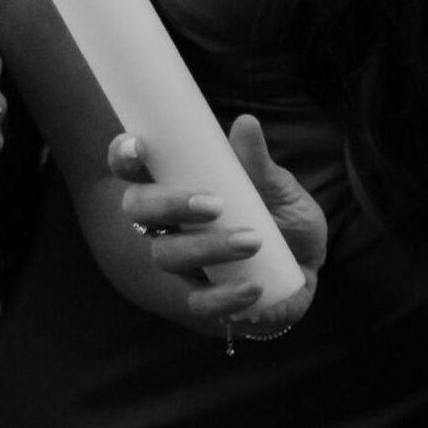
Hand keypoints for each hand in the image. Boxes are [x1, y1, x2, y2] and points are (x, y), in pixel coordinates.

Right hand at [109, 114, 325, 333]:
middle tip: (214, 204)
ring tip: (252, 241)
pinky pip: (196, 304)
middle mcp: (165, 225)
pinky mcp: (199, 302)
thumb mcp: (274, 185)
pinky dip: (224, 297)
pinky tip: (253, 287)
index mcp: (174, 187)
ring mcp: (178, 265)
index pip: (133, 168)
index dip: (123, 156)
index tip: (139, 145)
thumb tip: (246, 124)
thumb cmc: (279, 215)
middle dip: (169, 204)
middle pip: (138, 211)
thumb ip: (257, 162)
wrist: (304, 267)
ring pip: (165, 256)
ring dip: (206, 248)